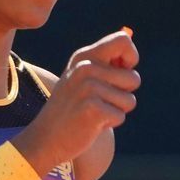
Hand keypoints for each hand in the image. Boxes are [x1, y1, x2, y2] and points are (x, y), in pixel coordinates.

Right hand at [14, 29, 139, 175]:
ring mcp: (88, 88)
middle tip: (99, 102)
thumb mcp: (81, 79)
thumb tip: (131, 54)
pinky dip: (110, 123)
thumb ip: (104, 65)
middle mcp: (85, 67)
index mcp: (84, 56)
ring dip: (116, 111)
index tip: (121, 73)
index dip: (131, 58)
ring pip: (129, 100)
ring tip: (93, 113)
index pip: (123, 41)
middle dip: (124, 94)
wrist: (45, 139)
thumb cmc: (70, 109)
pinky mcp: (92, 108)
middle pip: (133, 78)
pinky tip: (90, 124)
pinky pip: (120, 116)